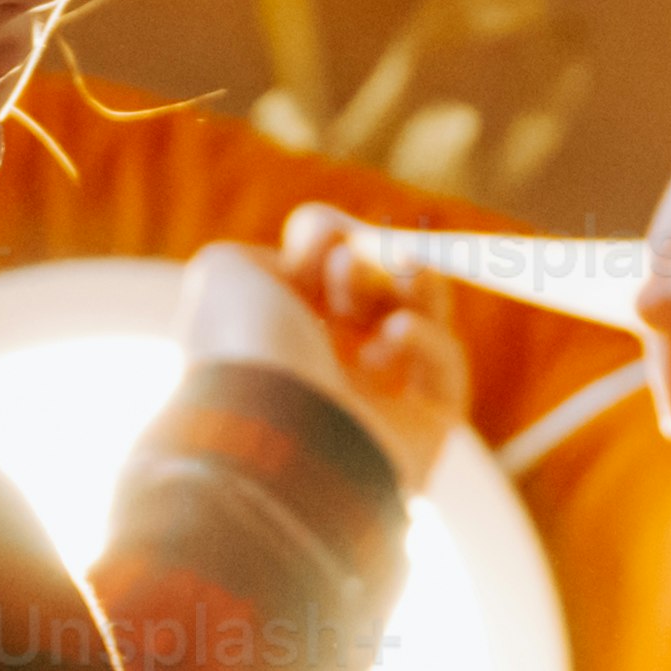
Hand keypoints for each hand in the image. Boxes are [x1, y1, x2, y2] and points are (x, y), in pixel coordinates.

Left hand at [175, 207, 476, 473]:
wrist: (271, 434)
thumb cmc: (246, 351)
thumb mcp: (224, 274)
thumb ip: (265, 252)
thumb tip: (311, 262)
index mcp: (279, 338)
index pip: (321, 279)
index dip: (331, 243)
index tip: (326, 236)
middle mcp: (328, 371)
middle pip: (376, 296)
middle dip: (372, 263)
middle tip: (352, 260)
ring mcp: (377, 403)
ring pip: (423, 327)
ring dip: (418, 286)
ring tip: (405, 267)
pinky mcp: (424, 432)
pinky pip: (446, 372)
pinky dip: (429, 339)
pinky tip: (396, 332)